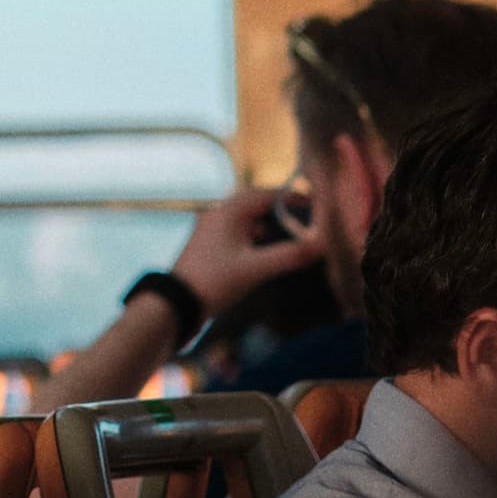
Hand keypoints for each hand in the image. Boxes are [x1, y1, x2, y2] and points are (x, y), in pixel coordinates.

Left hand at [172, 184, 322, 319]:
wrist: (176, 303)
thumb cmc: (214, 280)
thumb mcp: (255, 269)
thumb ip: (289, 256)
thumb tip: (320, 246)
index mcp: (229, 212)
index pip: (266, 194)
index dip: (291, 197)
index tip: (313, 202)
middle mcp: (217, 214)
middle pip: (254, 202)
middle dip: (279, 207)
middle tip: (302, 213)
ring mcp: (210, 229)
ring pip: (243, 217)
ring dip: (265, 220)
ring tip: (287, 228)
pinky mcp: (207, 245)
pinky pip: (235, 230)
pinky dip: (252, 233)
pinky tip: (261, 245)